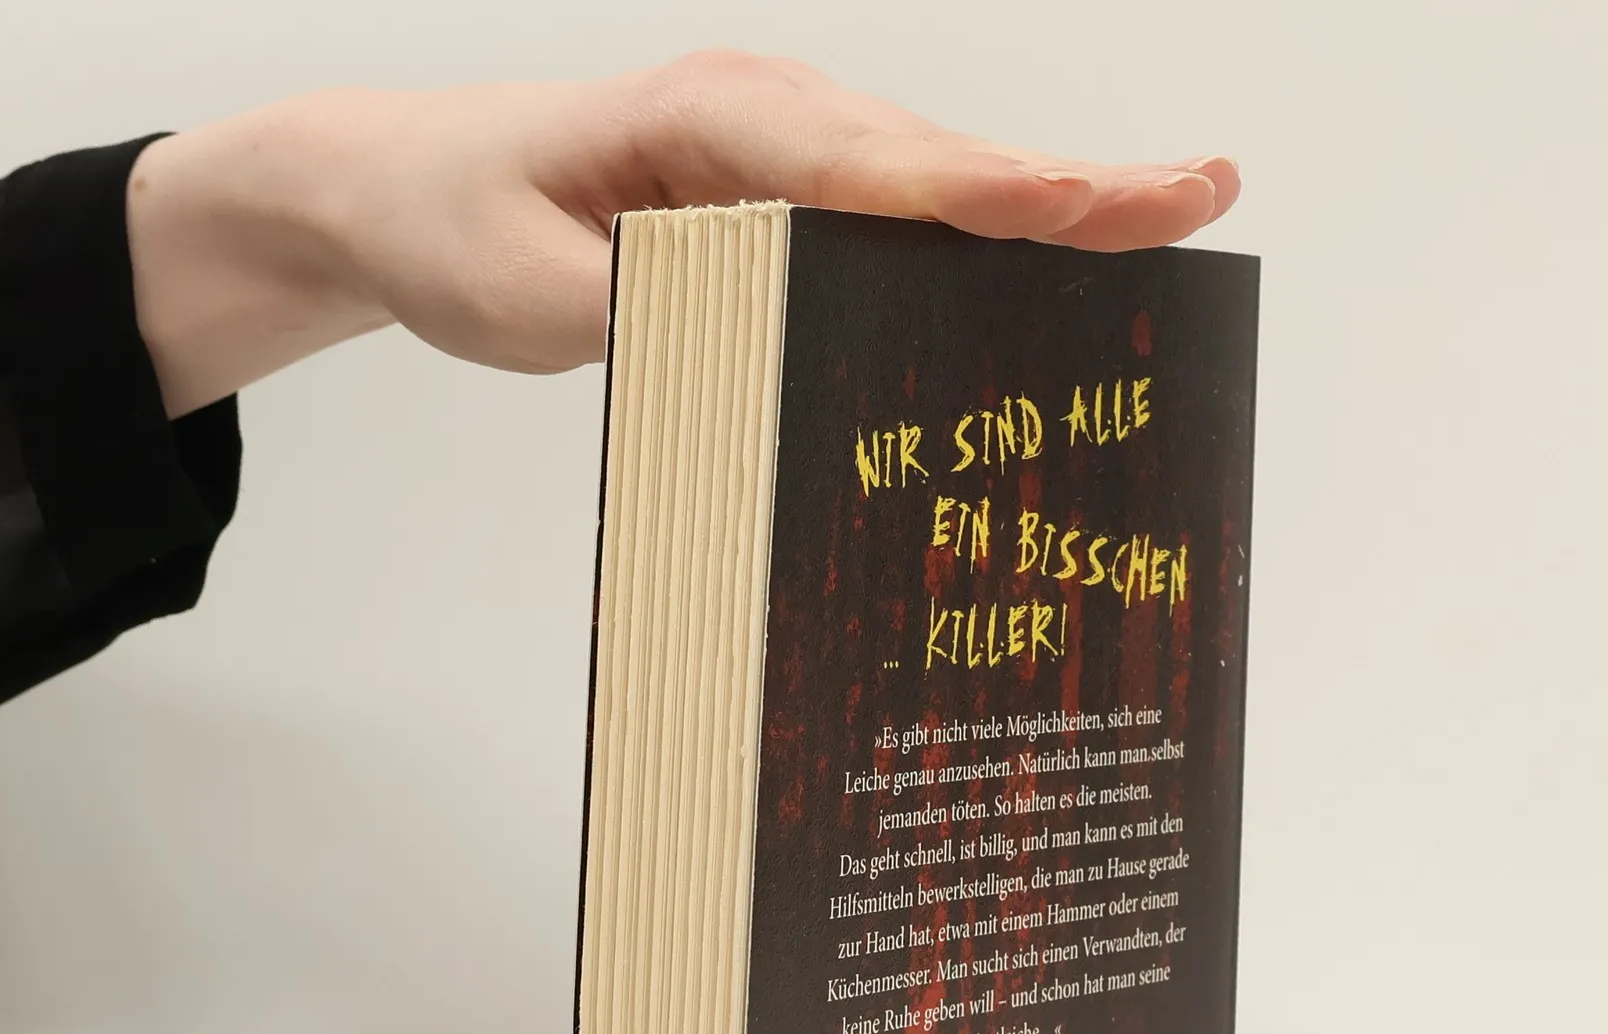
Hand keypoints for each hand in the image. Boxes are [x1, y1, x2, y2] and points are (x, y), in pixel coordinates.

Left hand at [129, 52, 1240, 416]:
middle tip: (1200, 196)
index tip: (1076, 204)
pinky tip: (1053, 268)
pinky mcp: (785, 199)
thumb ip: (642, 314)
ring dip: (1054, 207)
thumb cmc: (460, 223)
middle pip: (939, 160)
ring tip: (1176, 219)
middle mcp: (765, 122)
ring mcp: (783, 156)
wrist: (407, 188)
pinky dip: (985, 239)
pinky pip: (901, 217)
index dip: (976, 191)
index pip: (864, 165)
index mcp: (706, 126)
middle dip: (1072, 184)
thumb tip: (757, 338)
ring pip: (937, 182)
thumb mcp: (526, 290)